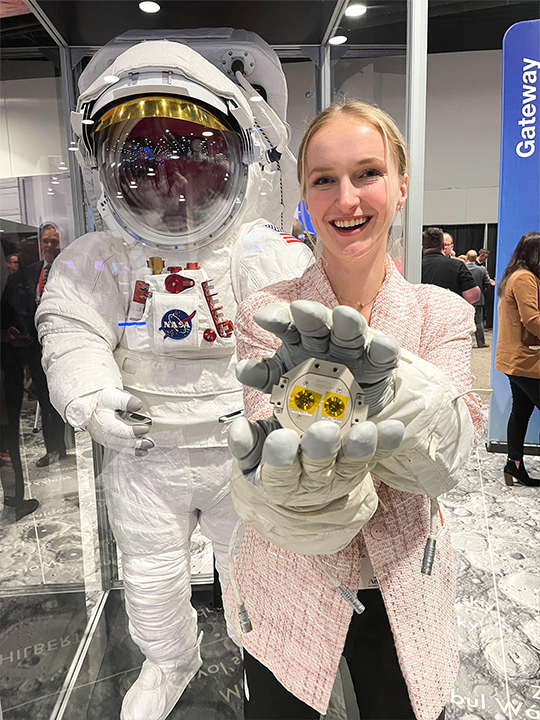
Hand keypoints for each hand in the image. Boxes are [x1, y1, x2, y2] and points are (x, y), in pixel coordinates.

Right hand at [65, 388, 153, 455]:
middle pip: (120, 441)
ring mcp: (104, 439)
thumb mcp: (112, 395)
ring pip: (120, 447)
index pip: (118, 429)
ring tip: (147, 447)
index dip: (132, 431)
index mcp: (103, 420)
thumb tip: (137, 405)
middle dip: (136, 443)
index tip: (145, 428)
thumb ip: (125, 400)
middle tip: (150, 442)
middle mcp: (102, 433)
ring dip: (135, 448)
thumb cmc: (101, 400)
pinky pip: (119, 449)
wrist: (91, 405)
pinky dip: (131, 451)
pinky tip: (141, 451)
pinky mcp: (107, 442)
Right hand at [229, 416, 403, 553]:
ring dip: (360, 448)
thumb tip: (236, 429)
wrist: (302, 463)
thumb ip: (245, 441)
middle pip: (318, 471)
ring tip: (366, 430)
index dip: (280, 458)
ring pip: (352, 465)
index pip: (279, 475)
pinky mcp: (364, 463)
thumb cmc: (271, 448)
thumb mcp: (254, 447)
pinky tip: (395, 428)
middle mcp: (314, 483)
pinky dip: (388, 443)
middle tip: (324, 430)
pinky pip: (378, 455)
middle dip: (321, 451)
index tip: (281, 437)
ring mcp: (342, 474)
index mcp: (281, 482)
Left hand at [237, 300, 399, 416]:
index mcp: (299, 343)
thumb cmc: (311, 398)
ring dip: (347, 323)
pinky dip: (383, 349)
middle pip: (316, 323)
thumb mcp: (283, 390)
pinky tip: (382, 345)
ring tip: (344, 317)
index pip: (286, 326)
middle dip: (309, 315)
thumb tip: (241, 369)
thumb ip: (265, 378)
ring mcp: (353, 350)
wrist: (349, 419)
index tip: (262, 318)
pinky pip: (382, 354)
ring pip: (350, 331)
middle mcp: (325, 341)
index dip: (276, 319)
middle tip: (300, 310)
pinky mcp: (378, 364)